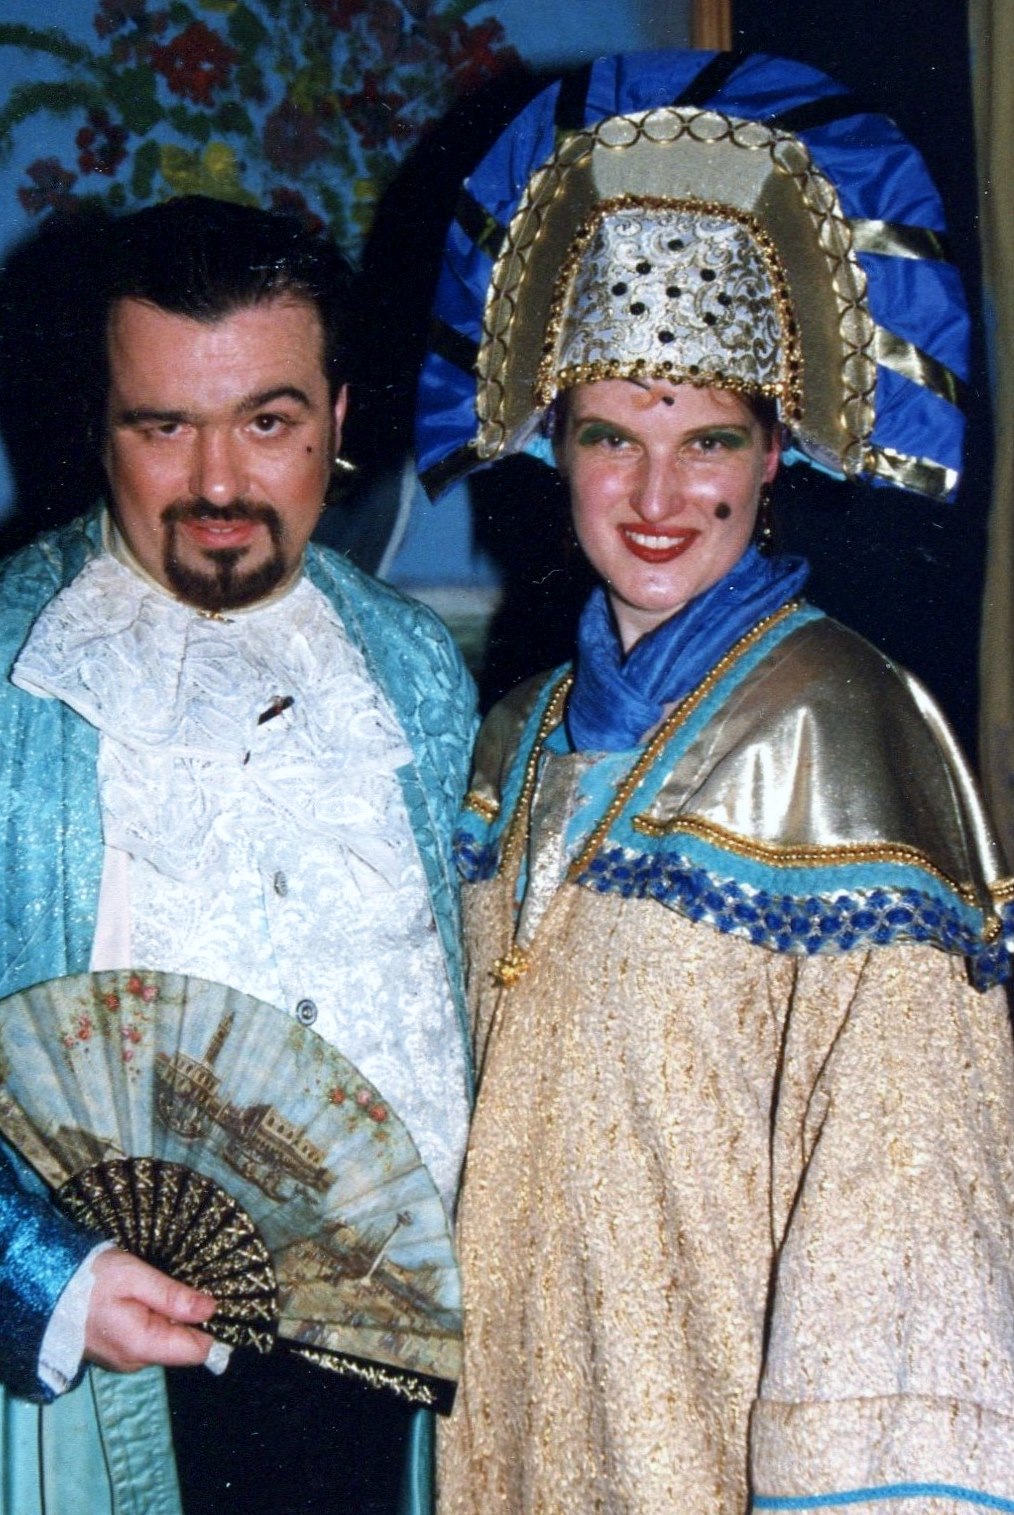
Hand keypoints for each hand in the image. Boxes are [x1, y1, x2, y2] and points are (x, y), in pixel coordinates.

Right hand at [84, 1248, 216, 1373]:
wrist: (47, 1289)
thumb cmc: (91, 1278)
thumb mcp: (135, 1276)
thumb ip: (172, 1296)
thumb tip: (211, 1310)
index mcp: (143, 1345)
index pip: (197, 1351)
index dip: (210, 1326)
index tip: (213, 1299)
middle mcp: (135, 1361)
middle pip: (182, 1346)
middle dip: (188, 1319)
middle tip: (181, 1284)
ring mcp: (124, 1359)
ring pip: (165, 1341)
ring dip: (168, 1318)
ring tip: (157, 1289)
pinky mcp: (116, 1352)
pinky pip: (147, 1339)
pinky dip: (152, 1321)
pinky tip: (142, 1299)